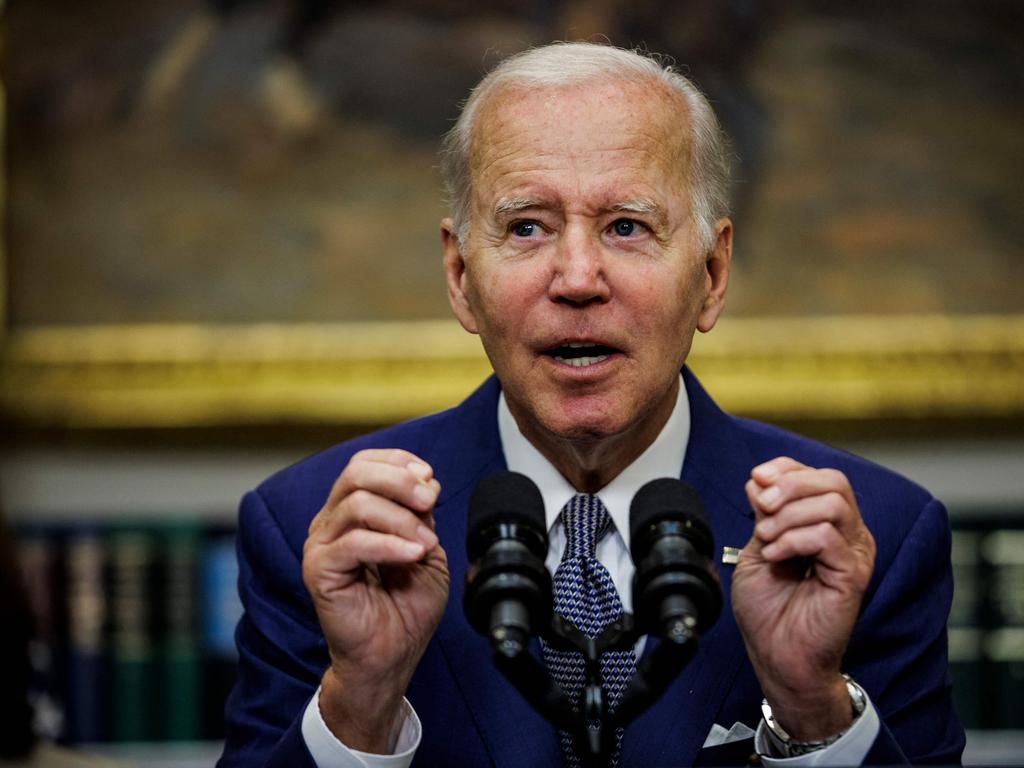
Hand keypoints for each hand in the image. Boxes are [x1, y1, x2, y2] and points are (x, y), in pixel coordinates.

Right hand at [302, 448, 448, 751]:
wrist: (392, 654)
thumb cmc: (406, 606)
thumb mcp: (425, 548)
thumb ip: (421, 515)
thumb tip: (424, 485)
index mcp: (351, 510)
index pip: (364, 464)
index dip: (399, 462)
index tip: (430, 479)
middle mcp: (331, 522)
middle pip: (356, 474)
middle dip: (400, 481)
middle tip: (429, 500)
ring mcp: (321, 545)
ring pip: (357, 504)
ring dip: (401, 518)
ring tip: (424, 544)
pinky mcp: (319, 571)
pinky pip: (353, 543)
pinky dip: (389, 544)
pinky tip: (413, 554)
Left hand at [731, 457, 874, 739]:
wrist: (776, 654)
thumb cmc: (769, 609)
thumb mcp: (758, 548)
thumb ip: (763, 514)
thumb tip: (760, 480)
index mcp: (825, 523)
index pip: (817, 475)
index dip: (785, 469)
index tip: (756, 480)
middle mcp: (847, 534)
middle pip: (833, 481)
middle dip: (790, 485)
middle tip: (762, 507)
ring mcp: (854, 553)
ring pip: (834, 503)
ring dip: (790, 515)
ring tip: (767, 539)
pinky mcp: (853, 575)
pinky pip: (829, 536)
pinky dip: (794, 539)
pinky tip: (775, 556)